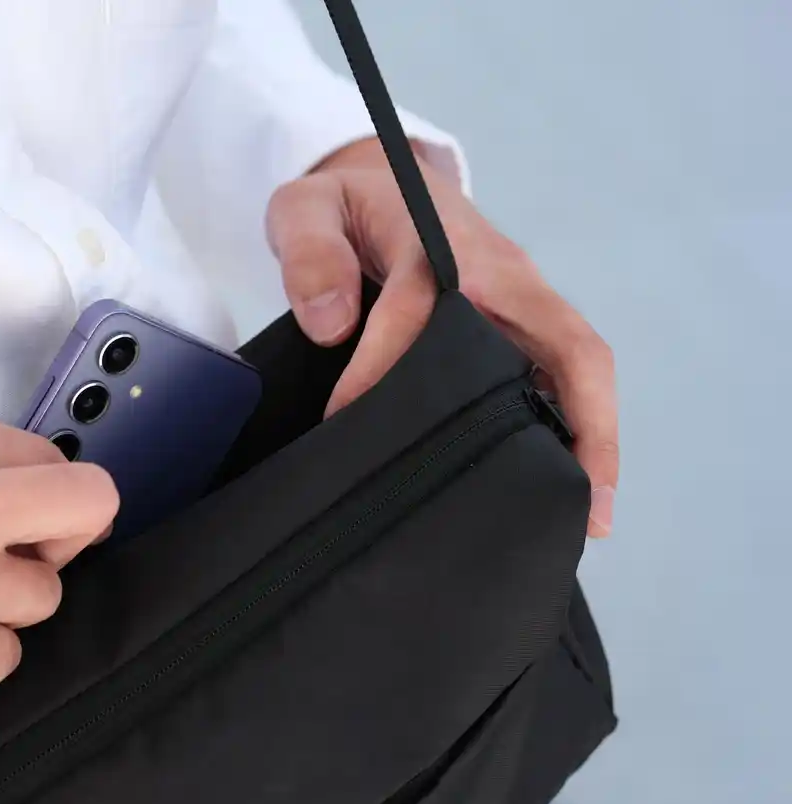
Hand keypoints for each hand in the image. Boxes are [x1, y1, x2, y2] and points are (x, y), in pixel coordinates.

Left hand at [266, 138, 617, 537]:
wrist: (380, 189)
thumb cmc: (344, 207)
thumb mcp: (305, 208)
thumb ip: (309, 255)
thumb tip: (331, 324)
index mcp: (444, 242)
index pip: (423, 310)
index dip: (383, 367)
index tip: (345, 421)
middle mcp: (503, 276)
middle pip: (570, 347)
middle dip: (585, 426)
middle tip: (580, 512)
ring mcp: (521, 303)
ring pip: (577, 371)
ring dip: (593, 440)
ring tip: (585, 518)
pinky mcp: (520, 327)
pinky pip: (558, 379)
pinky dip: (571, 431)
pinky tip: (559, 490)